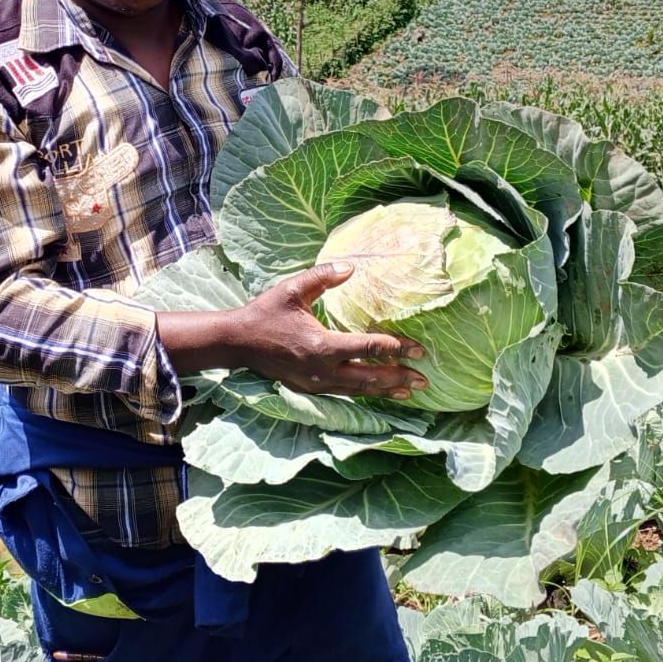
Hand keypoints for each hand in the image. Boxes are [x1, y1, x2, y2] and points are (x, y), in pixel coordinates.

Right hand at [157, 261, 427, 400]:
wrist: (239, 342)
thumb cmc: (267, 312)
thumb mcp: (292, 289)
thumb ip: (323, 277)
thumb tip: (352, 268)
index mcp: (321, 345)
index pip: (368, 348)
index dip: (396, 348)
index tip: (419, 349)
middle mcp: (322, 370)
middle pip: (370, 377)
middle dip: (398, 377)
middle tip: (424, 378)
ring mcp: (316, 384)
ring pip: (359, 390)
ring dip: (386, 390)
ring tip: (410, 391)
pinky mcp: (311, 389)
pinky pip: (345, 393)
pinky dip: (365, 393)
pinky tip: (379, 392)